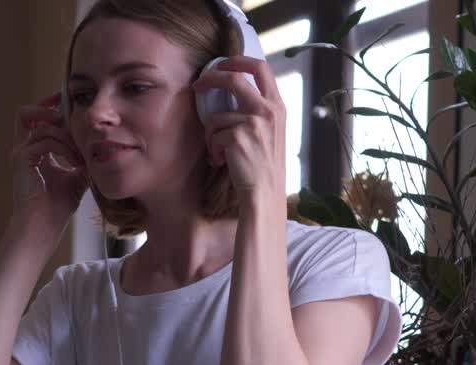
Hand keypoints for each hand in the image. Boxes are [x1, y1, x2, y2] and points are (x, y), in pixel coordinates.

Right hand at [10, 92, 87, 224]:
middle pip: (26, 113)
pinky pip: (44, 141)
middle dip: (49, 109)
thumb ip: (82, 158)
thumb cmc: (58, 206)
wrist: (45, 226)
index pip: (38, 120)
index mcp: (33, 151)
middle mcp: (22, 149)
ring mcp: (19, 153)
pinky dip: (63, 148)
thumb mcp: (76, 176)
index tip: (74, 109)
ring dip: (66, 136)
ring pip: (42, 126)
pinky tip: (75, 162)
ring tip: (80, 154)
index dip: (53, 110)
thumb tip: (98, 146)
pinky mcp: (21, 160)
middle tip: (71, 117)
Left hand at [192, 56, 286, 202]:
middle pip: (234, 78)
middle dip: (211, 78)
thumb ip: (258, 109)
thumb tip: (233, 89)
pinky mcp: (238, 137)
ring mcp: (254, 123)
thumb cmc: (263, 165)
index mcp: (278, 105)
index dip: (238, 60)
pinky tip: (223, 162)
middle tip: (198, 85)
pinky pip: (213, 135)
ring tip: (219, 152)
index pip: (261, 67)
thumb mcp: (271, 131)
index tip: (222, 64)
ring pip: (217, 116)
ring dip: (211, 135)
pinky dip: (213, 150)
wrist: (265, 193)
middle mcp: (269, 110)